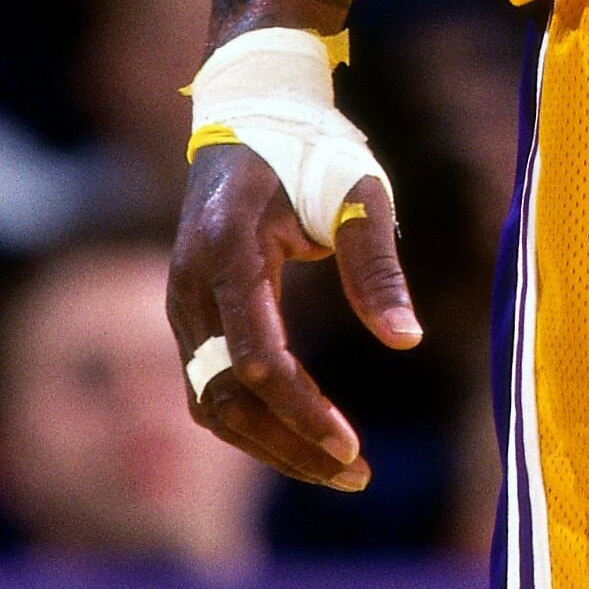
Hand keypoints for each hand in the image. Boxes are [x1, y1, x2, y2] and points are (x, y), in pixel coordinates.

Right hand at [166, 142, 422, 488]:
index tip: (352, 445)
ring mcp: (181, 304)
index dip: (302, 412)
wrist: (249, 115)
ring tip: (339, 470)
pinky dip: (253, 423)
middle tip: (356, 474)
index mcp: (228, 250)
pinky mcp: (190, 317)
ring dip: (270, 446)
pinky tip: (303, 439)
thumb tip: (406, 339)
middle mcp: (190, 286)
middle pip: (225, 398)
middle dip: (289, 446)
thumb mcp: (357, 191)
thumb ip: (376, 265)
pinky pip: (210, 388)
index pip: (256, 359)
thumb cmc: (311, 149)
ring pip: (210, 404)